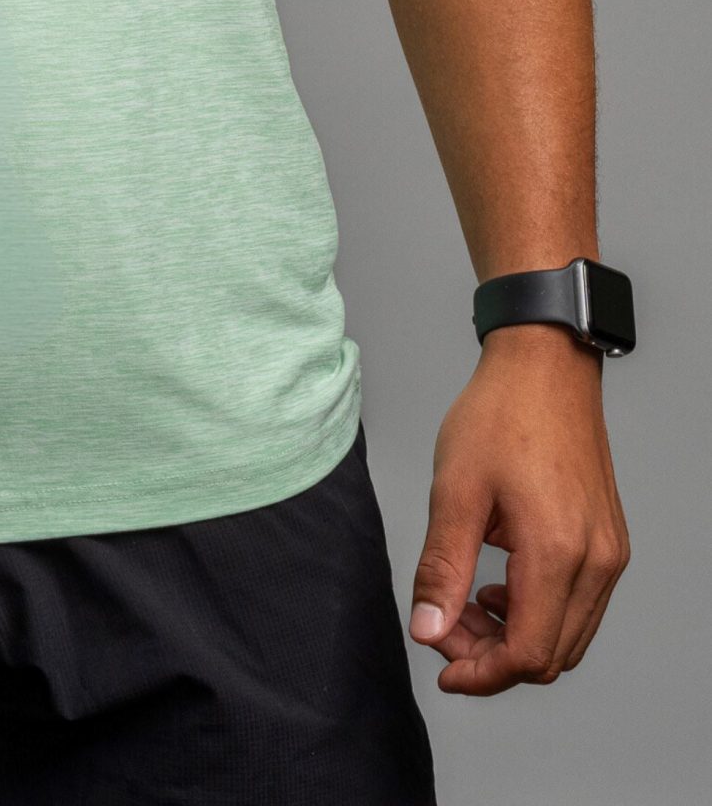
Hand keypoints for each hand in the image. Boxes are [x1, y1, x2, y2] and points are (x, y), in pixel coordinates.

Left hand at [407, 324, 629, 693]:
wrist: (546, 366)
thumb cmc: (501, 415)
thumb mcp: (455, 490)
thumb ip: (442, 567)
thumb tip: (428, 629)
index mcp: (558, 551)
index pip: (527, 654)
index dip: (481, 673)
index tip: (441, 663)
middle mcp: (596, 561)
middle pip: (551, 655)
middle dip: (494, 658)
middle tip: (446, 626)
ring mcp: (609, 553)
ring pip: (569, 637)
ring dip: (518, 638)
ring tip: (469, 604)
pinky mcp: (610, 542)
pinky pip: (581, 606)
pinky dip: (541, 613)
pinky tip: (502, 584)